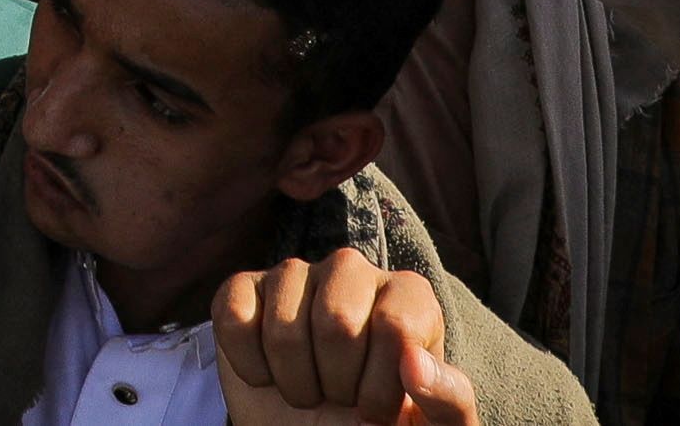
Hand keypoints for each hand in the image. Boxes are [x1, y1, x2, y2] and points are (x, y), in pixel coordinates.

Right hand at [214, 255, 478, 425]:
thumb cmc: (384, 423)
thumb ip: (446, 400)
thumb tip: (414, 362)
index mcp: (407, 294)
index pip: (394, 327)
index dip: (381, 388)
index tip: (378, 410)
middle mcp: (352, 269)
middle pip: (335, 322)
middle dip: (335, 383)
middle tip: (339, 398)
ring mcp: (294, 274)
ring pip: (283, 326)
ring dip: (294, 382)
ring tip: (309, 389)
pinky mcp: (244, 288)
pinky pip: (234, 316)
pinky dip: (249, 363)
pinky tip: (268, 374)